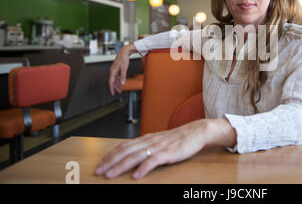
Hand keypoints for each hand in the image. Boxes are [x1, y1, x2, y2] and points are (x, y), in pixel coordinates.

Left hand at [95, 119, 209, 179]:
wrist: (197, 131)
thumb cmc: (179, 138)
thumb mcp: (159, 141)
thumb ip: (146, 146)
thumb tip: (132, 154)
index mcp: (146, 138)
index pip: (123, 146)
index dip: (110, 155)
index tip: (100, 164)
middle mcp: (149, 141)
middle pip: (125, 151)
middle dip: (110, 162)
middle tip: (98, 171)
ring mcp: (158, 147)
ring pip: (135, 157)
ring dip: (120, 166)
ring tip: (110, 175)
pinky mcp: (168, 153)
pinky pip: (153, 161)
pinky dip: (143, 168)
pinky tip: (136, 176)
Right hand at [108, 44, 135, 95]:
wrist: (124, 52)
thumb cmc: (124, 59)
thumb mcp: (124, 68)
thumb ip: (123, 76)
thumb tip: (122, 83)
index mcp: (112, 71)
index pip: (111, 82)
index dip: (111, 88)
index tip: (112, 93)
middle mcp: (112, 71)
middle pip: (113, 82)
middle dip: (115, 87)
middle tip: (118, 93)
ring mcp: (114, 70)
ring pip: (115, 79)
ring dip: (117, 85)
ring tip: (120, 90)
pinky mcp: (117, 69)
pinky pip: (117, 77)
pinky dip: (119, 80)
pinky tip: (121, 83)